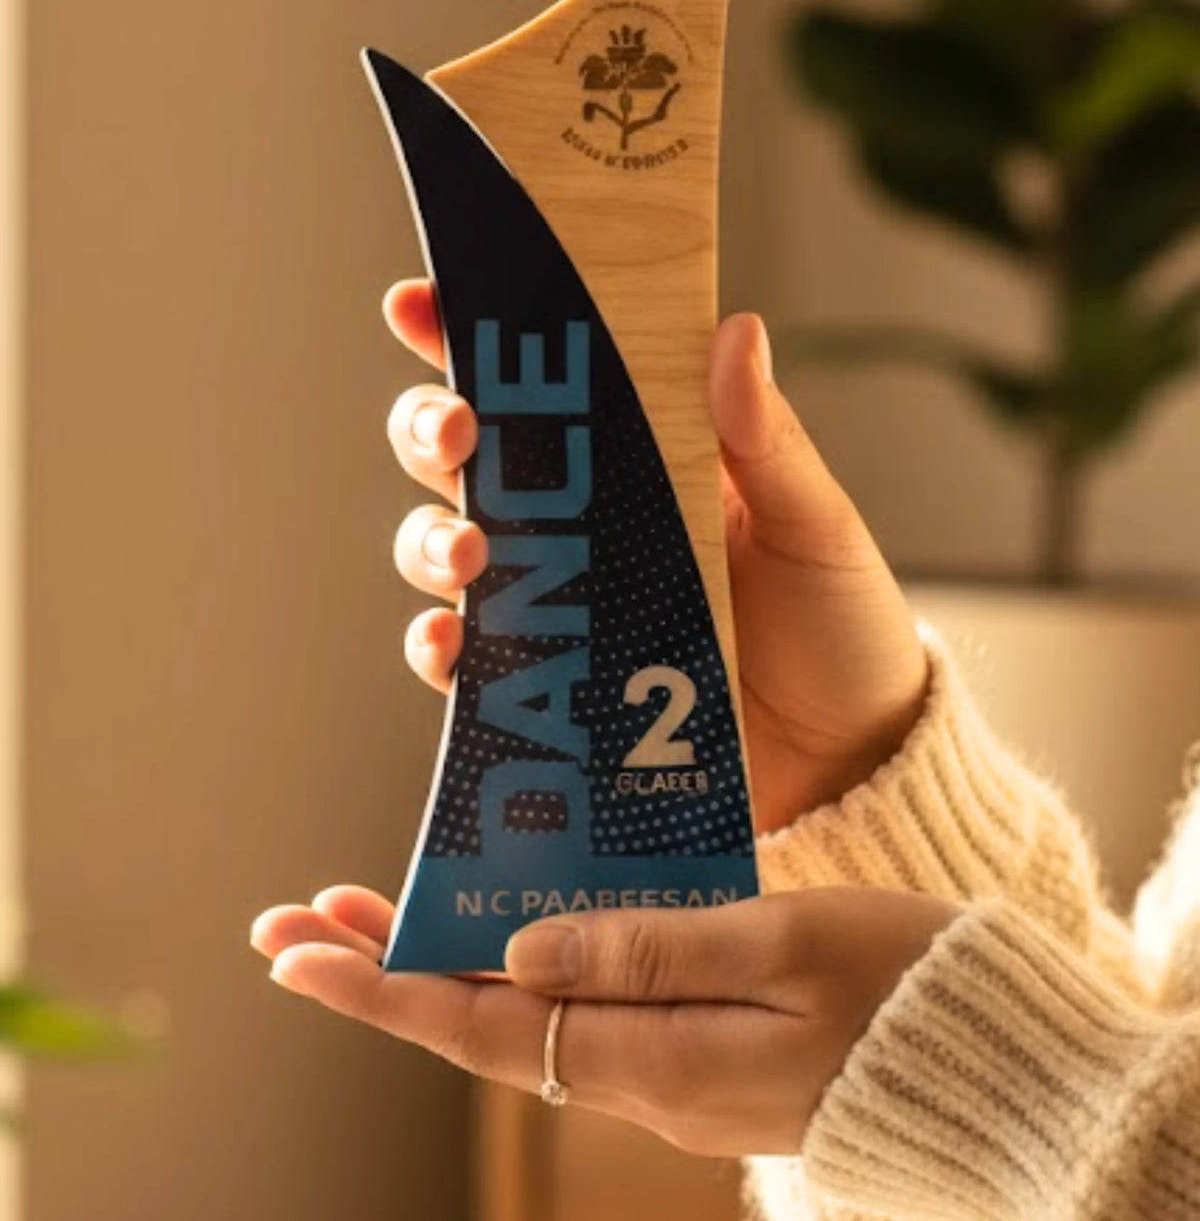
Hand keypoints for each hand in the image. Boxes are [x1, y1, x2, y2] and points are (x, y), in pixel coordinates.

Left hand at [251, 882, 959, 1155]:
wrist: (998, 1070)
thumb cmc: (907, 993)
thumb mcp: (787, 948)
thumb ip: (654, 951)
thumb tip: (522, 956)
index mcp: (656, 1055)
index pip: (481, 1028)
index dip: (382, 989)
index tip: (298, 952)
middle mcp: (647, 1075)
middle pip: (483, 1026)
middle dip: (383, 971)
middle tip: (297, 920)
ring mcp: (675, 1070)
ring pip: (526, 1018)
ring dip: (443, 966)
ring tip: (372, 914)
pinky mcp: (704, 1051)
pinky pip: (586, 1011)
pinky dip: (522, 968)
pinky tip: (509, 930)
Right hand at [384, 280, 926, 828]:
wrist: (851, 774)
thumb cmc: (841, 634)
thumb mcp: (815, 527)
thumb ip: (769, 441)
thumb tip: (735, 331)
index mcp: (647, 460)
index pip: (549, 383)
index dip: (474, 334)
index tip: (422, 302)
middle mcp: (587, 526)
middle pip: (471, 456)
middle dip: (431, 426)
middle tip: (453, 430)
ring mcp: (562, 607)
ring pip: (449, 546)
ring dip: (430, 537)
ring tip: (468, 552)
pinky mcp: (551, 690)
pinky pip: (467, 662)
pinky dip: (439, 646)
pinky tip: (452, 641)